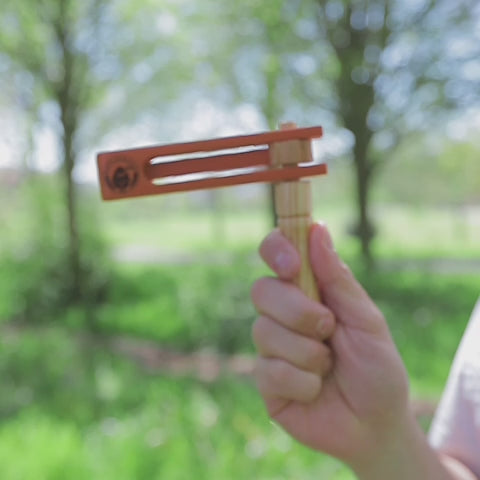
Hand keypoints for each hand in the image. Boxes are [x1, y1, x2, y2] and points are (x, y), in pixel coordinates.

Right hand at [251, 222, 409, 468]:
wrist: (376, 424)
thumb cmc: (376, 367)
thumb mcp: (366, 320)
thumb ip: (338, 278)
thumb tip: (317, 229)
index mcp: (307, 291)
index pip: (275, 253)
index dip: (276, 250)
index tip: (293, 266)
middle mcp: (283, 314)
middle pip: (262, 290)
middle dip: (299, 312)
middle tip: (329, 329)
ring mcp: (272, 346)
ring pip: (265, 331)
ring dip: (308, 352)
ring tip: (328, 367)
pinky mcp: (266, 379)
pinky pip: (270, 370)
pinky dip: (303, 382)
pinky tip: (316, 390)